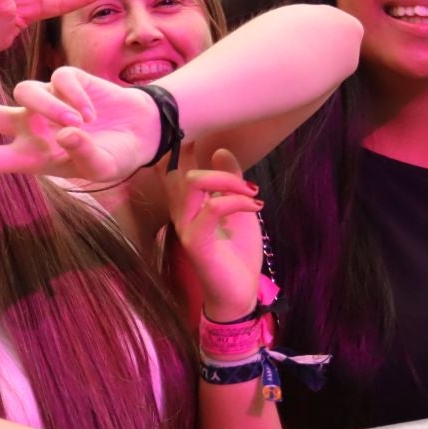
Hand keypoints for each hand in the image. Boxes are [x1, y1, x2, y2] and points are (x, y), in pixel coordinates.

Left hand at [0, 66, 161, 183]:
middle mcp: (26, 128)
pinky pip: (59, 80)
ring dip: (55, 106)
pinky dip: (77, 95)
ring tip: (83, 122)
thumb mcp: (101, 166)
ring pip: (27, 92)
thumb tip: (64, 131)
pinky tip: (94, 109)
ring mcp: (41, 102)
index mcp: (27, 157)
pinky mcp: (61, 78)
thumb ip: (83, 154)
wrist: (140, 130)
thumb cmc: (115, 156)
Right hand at [167, 147, 263, 320]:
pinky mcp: (196, 243)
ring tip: (250, 191)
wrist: (239, 293)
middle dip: (209, 160)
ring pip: (194, 183)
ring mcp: (186, 227)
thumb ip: (230, 180)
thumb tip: (220, 149)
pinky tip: (254, 206)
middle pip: (179, 169)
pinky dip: (236, 201)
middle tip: (237, 171)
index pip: (173, 167)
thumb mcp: (238, 208)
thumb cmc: (237, 252)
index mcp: (187, 203)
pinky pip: (212, 209)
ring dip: (226, 179)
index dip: (183, 146)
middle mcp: (180, 212)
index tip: (206, 136)